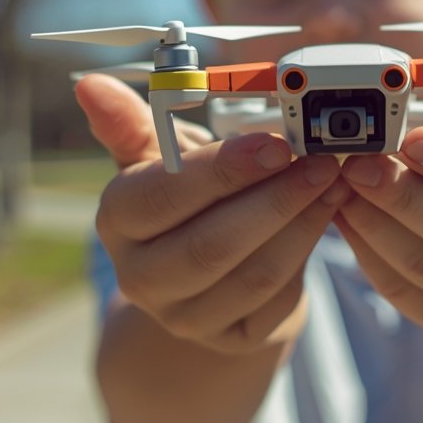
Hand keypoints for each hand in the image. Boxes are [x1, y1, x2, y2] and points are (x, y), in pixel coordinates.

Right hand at [74, 74, 349, 352]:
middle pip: (210, 244)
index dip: (222, 170)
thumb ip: (132, 123)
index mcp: (119, 220)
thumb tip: (90, 85)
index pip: (163, 196)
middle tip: (319, 161)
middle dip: (274, 199)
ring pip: (251, 273)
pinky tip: (328, 212)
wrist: (210, 266)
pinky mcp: (231, 337)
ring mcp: (185, 317)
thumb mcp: (159, 158)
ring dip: (300, 222)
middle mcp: (141, 278)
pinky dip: (308, 250)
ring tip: (332, 180)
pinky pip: (275, 297)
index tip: (275, 143)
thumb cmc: (187, 197)